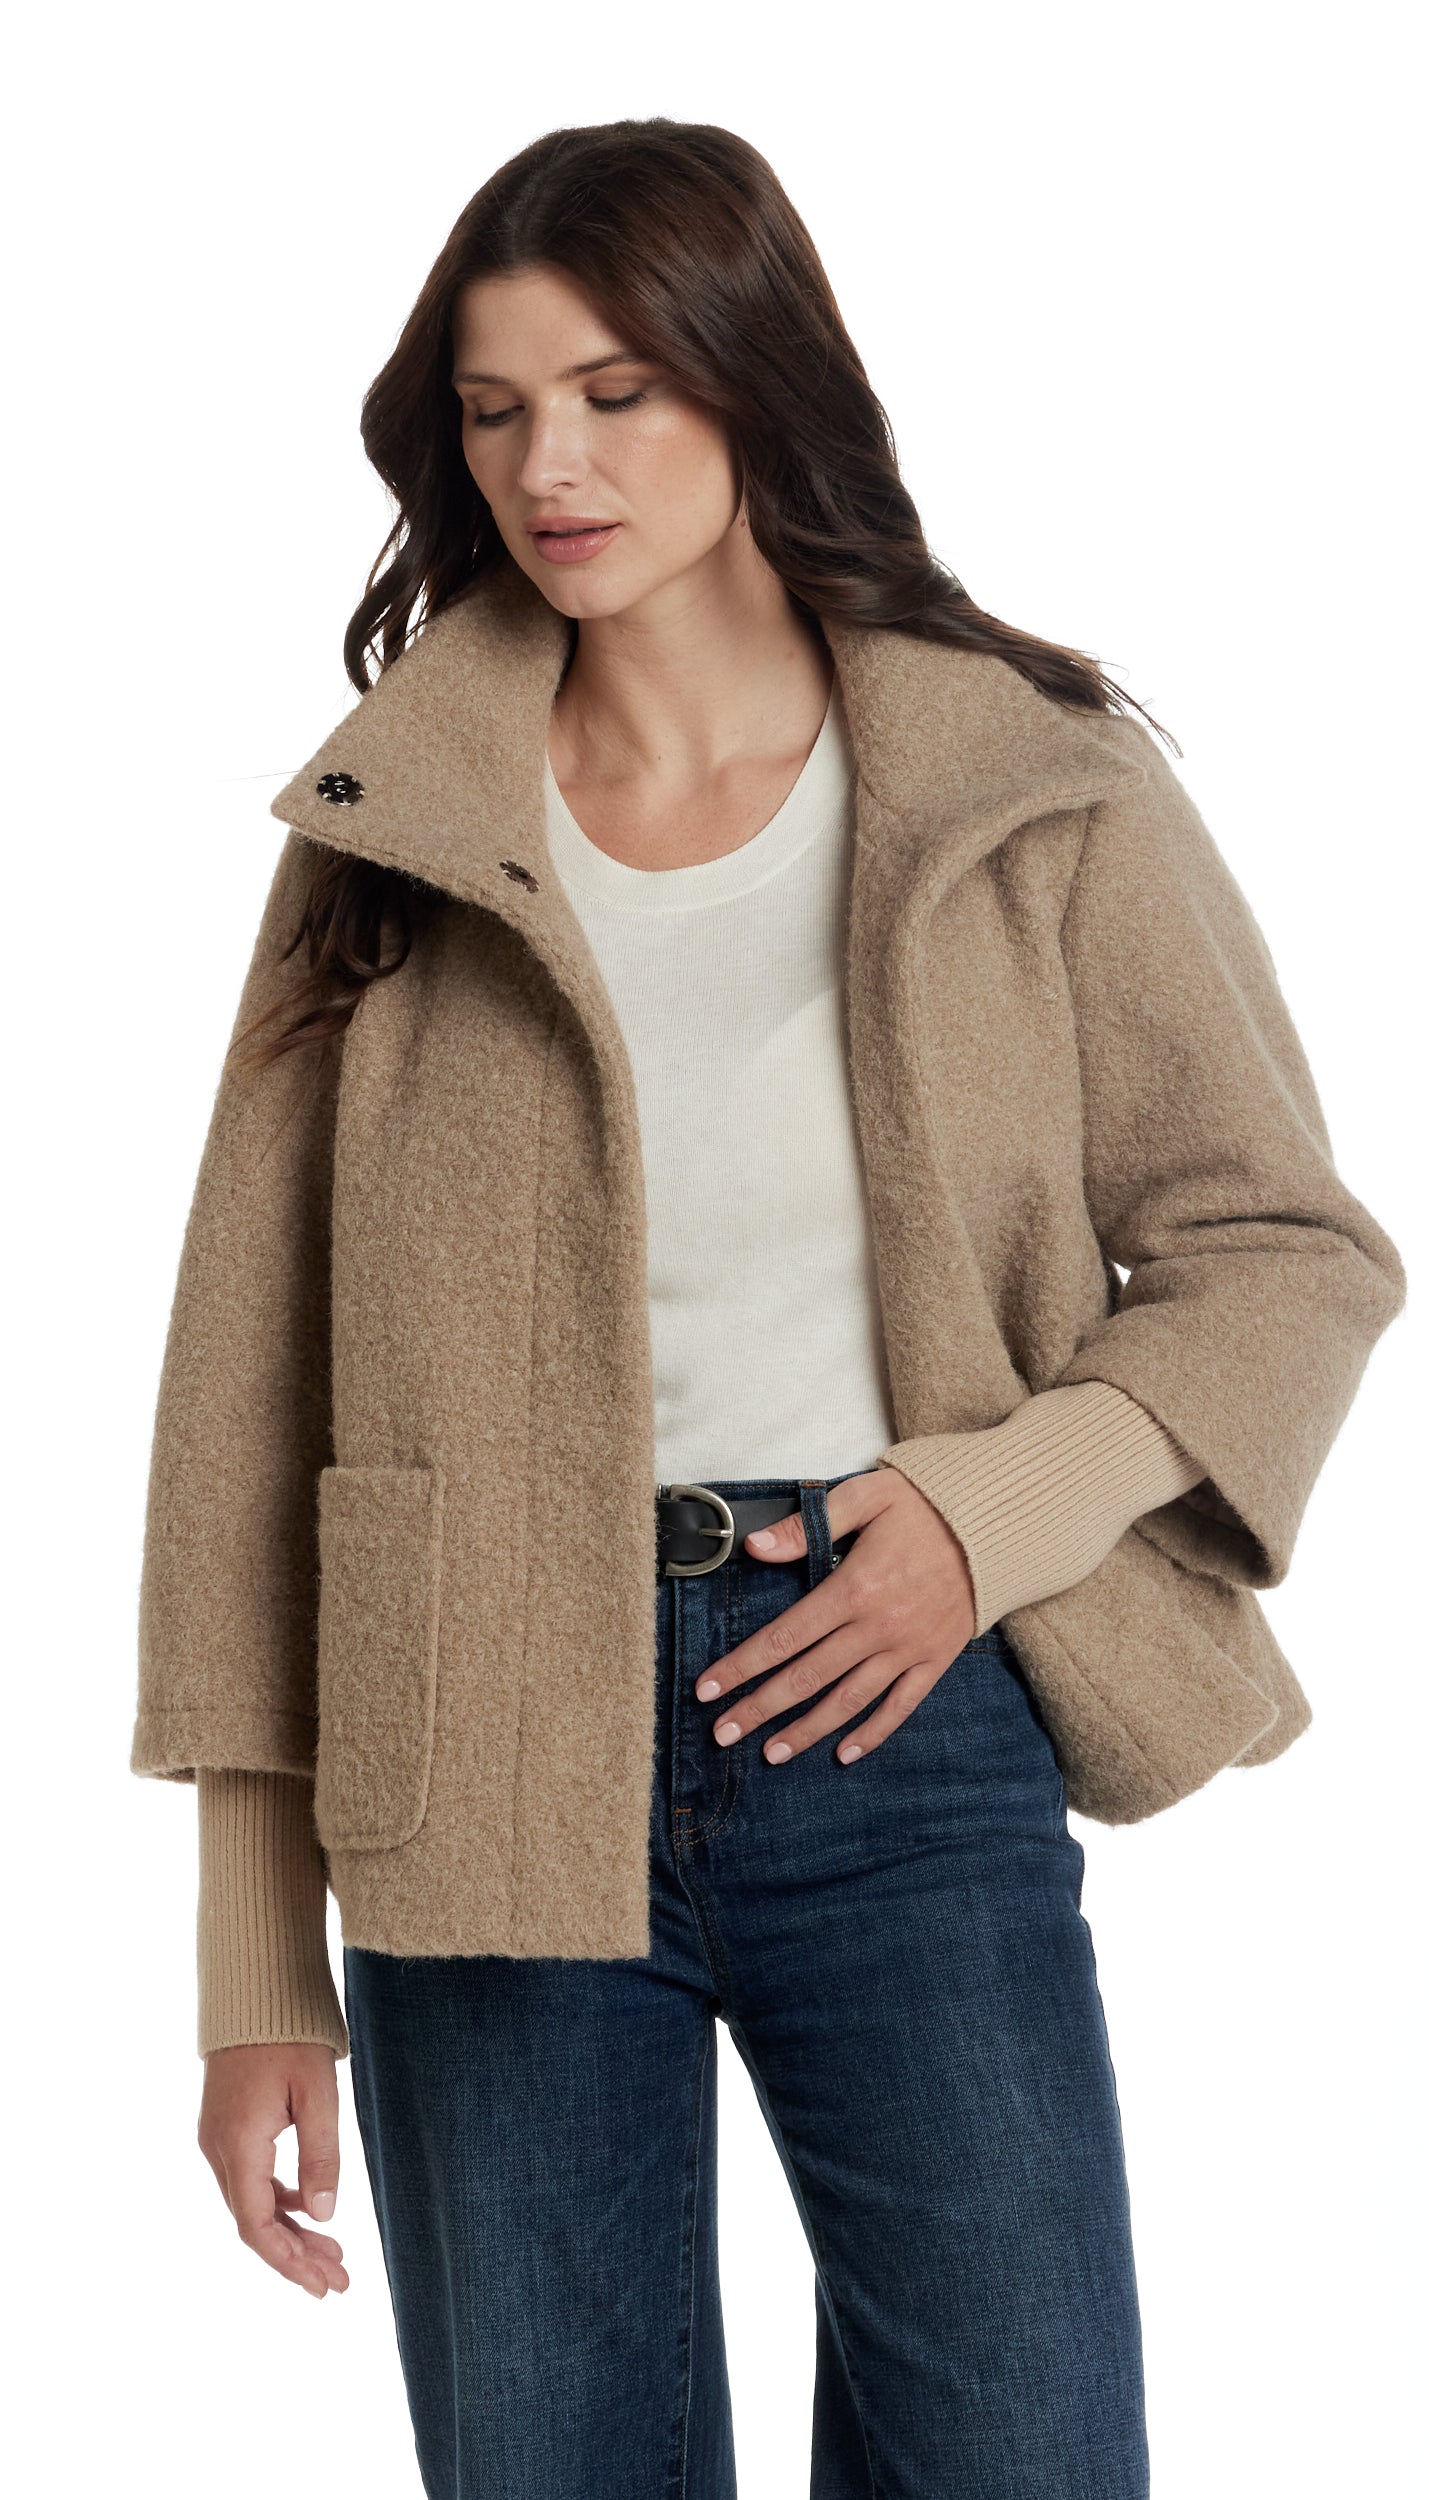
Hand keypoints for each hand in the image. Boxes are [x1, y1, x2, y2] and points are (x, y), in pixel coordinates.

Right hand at [198, 2043, 349, 2297]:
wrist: (254, 1990)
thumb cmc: (289, 2035)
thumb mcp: (317, 2093)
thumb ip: (321, 2155)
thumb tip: (325, 2216)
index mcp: (237, 2144)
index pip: (256, 2225)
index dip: (288, 2262)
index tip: (322, 2286)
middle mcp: (217, 2148)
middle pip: (253, 2221)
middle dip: (295, 2256)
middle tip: (338, 2283)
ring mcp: (217, 2138)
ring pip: (251, 2202)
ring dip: (290, 2231)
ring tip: (334, 2255)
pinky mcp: (225, 2127)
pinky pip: (249, 2178)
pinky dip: (279, 2201)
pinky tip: (310, 2210)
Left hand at [694, 1467, 975, 1762]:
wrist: (999, 1525)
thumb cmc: (927, 1505)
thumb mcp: (866, 1497)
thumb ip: (806, 1525)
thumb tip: (754, 1546)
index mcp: (854, 1588)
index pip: (784, 1637)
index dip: (742, 1665)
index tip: (708, 1689)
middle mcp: (878, 1627)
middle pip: (807, 1677)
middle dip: (760, 1707)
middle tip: (722, 1733)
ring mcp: (908, 1649)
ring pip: (848, 1700)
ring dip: (806, 1730)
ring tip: (770, 1752)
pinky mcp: (935, 1660)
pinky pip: (900, 1706)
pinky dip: (872, 1733)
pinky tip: (844, 1754)